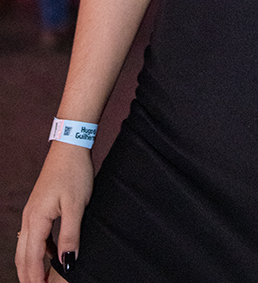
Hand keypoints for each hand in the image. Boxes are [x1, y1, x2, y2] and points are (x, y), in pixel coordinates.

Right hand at [15, 143, 93, 282]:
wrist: (70, 146)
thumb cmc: (73, 172)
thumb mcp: (76, 206)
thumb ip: (70, 235)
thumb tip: (67, 262)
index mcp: (36, 219)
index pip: (31, 259)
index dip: (35, 279)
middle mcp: (29, 218)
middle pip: (22, 256)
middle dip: (28, 276)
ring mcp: (32, 212)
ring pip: (26, 247)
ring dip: (32, 264)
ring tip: (42, 279)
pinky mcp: (38, 207)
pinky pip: (33, 236)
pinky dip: (38, 250)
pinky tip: (50, 255)